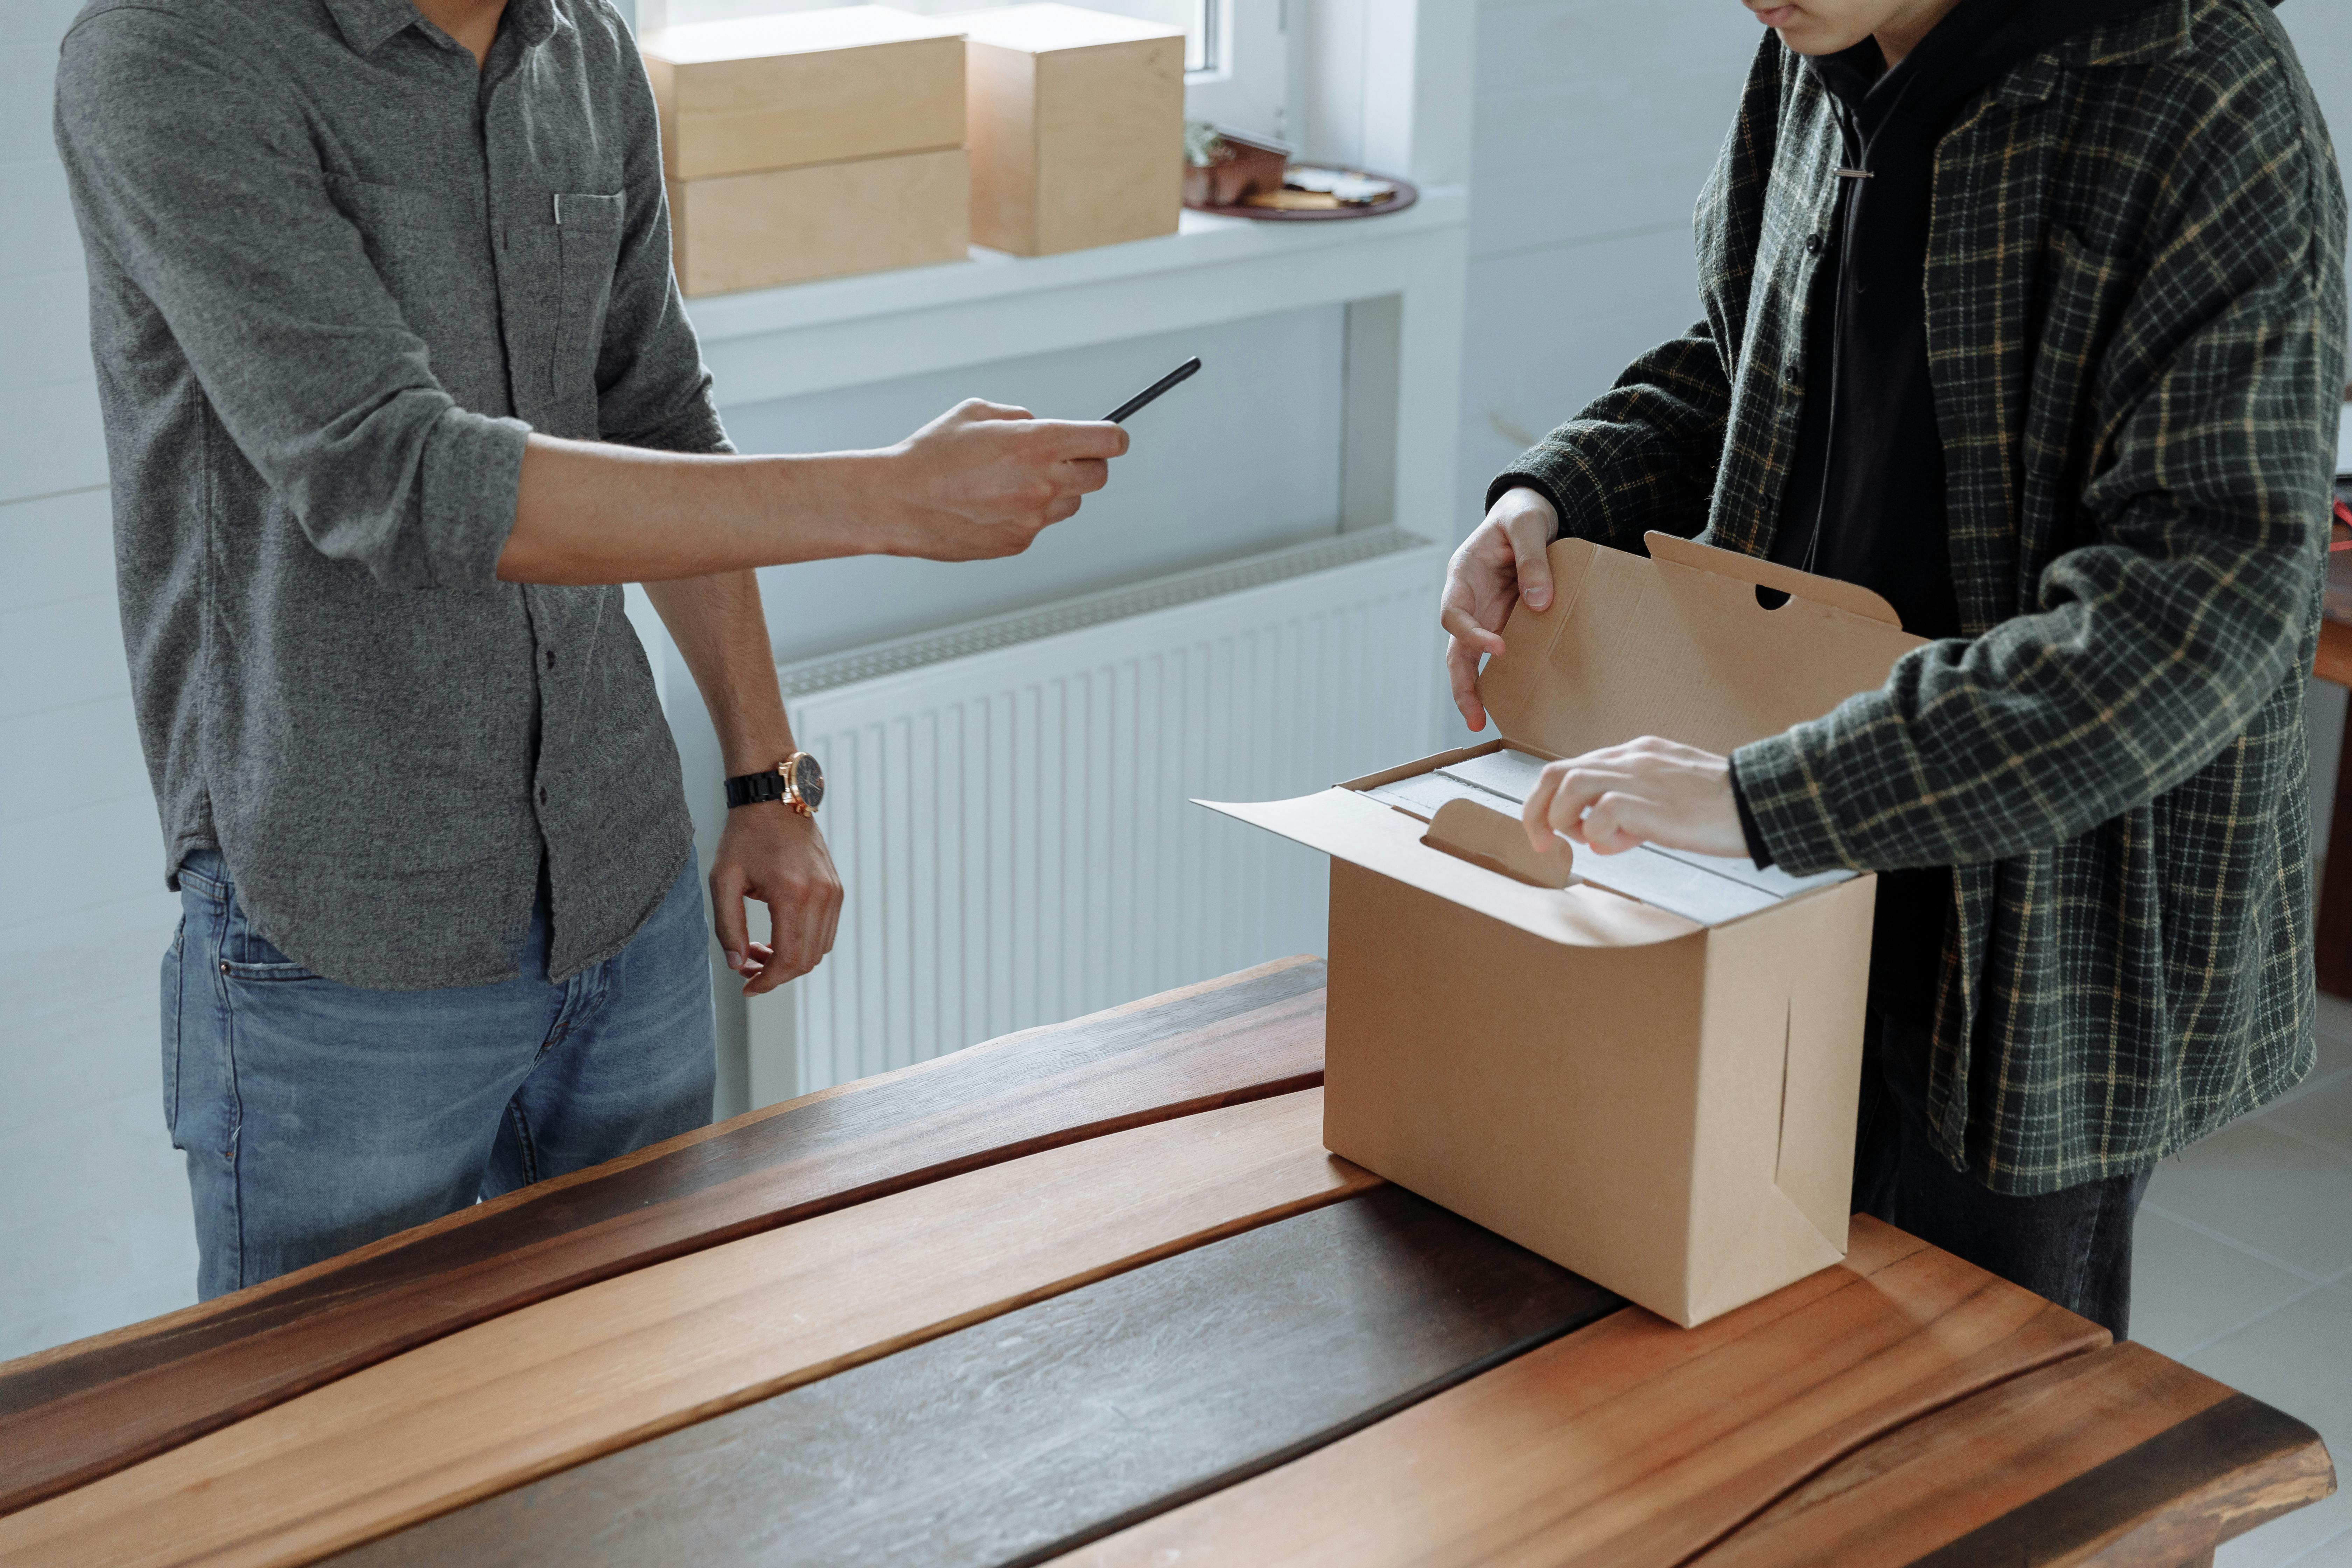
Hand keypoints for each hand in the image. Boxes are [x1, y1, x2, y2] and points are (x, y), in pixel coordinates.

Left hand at [709, 804, 843, 995]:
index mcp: (792, 894)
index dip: (768, 982)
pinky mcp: (837, 889)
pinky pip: (826, 932)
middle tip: (746, 968)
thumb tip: (736, 964)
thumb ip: (727, 926)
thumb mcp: (723, 881)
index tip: (747, 988)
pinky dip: (803, 944)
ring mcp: (834, 892)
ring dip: (790, 961)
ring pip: (819, 950)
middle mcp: (821, 895)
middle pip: (806, 961)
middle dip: (776, 974)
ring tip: (758, 950)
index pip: (789, 959)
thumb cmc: (745, 837)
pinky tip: (778, 935)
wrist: (775, 800)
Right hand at [876, 399, 1129, 560]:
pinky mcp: (1018, 543)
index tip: (1111, 437)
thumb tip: (1043, 426)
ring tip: (1013, 481)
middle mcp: (1043, 483)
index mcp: (1037, 444)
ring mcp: (1033, 518)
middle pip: (1098, 476)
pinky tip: (992, 504)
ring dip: (1056, 491)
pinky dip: (1027, 513)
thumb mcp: (976, 411)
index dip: (1112, 437)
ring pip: (1070, 503)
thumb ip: (1020, 417)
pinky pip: (1039, 524)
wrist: (897, 502)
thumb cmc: (931, 454)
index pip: (1106, 442)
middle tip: (1061, 457)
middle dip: (1086, 463)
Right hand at [1440, 486, 1559, 730]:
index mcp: (1462, 575)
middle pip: (1454, 648)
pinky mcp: (1505, 623)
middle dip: (1460, 683)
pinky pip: (1498, 655)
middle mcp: (1468, 601)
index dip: (1470, 633)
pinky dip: (1500, 678)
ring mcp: (1485, 615)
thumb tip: (1540, 602)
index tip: (1499, 647)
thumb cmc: (1522, 515)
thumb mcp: (1528, 523)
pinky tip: (1511, 702)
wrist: (1529, 515)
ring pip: (1468, 659)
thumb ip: (1533, 558)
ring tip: (1480, 722)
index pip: (1454, 612)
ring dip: (1472, 691)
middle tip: (1473, 714)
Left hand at [1521, 738, 1748, 859]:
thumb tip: (1598, 839)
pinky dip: (1597, 833)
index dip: (1548, 801)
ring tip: (1585, 839)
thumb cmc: (1719, 807)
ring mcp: (1640, 777)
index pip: (1572, 767)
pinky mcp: (1650, 802)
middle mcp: (1631, 759)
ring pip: (1570, 784)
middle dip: (1537, 810)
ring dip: (1564, 819)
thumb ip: (1629, 812)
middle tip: (1542, 843)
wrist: (1760, 801)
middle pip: (1557, 772)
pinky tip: (1620, 844)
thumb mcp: (1666, 800)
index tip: (1547, 833)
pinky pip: (1600, 812)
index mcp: (1635, 754)